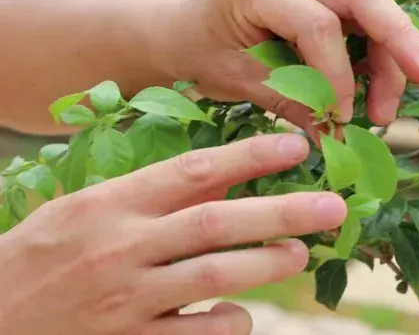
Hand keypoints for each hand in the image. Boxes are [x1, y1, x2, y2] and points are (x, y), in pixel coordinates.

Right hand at [0, 133, 345, 334]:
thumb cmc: (41, 255)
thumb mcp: (88, 210)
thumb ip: (153, 195)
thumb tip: (222, 176)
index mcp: (111, 206)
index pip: (193, 172)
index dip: (250, 158)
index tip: (295, 148)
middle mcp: (123, 249)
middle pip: (217, 224)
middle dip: (281, 214)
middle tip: (331, 207)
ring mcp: (128, 300)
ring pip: (215, 278)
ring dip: (266, 265)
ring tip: (300, 253)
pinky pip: (197, 334)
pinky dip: (231, 322)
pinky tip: (242, 314)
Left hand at [170, 0, 418, 133]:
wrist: (186, 30)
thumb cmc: (202, 51)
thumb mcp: (239, 78)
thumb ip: (290, 100)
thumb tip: (336, 135)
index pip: (317, 24)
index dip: (336, 76)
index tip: (342, 120)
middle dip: (399, 39)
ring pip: (369, 5)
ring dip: (389, 54)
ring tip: (384, 107)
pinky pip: (359, 16)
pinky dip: (373, 51)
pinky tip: (373, 86)